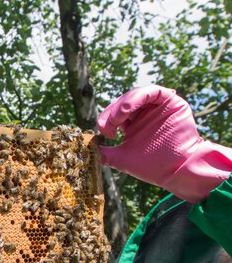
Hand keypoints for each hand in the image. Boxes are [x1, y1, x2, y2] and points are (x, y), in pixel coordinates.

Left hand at [97, 85, 231, 201]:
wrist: (176, 171)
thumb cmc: (151, 165)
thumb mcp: (121, 158)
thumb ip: (104, 153)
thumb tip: (86, 149)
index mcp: (132, 122)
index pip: (114, 113)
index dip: (105, 119)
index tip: (103, 132)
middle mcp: (144, 112)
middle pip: (123, 102)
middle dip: (111, 113)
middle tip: (106, 126)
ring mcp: (157, 106)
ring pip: (136, 95)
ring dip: (122, 105)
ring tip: (116, 119)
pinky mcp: (171, 101)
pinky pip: (154, 91)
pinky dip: (137, 98)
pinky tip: (127, 110)